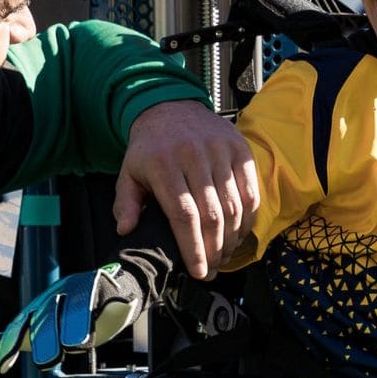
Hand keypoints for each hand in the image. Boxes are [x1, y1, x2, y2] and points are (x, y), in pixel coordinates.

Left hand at [0, 264, 145, 372]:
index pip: (21, 325)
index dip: (12, 343)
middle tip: (45, 360)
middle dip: (46, 338)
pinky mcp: (109, 291)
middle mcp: (59, 295)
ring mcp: (84, 290)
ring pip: (79, 307)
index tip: (2, 366)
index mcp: (40, 305)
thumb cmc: (68, 313)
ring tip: (76, 342)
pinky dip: (113, 306)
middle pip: (49, 317)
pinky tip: (116, 311)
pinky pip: (110, 299)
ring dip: (77, 325)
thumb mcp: (36, 326)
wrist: (109, 288)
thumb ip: (6, 337)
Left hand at [113, 100, 258, 279]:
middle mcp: (194, 156)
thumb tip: (126, 230)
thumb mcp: (129, 172)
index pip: (184, 214)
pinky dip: (249, 218)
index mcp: (163, 164)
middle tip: (211, 270)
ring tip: (223, 256)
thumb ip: (126, 203)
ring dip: (232, 239)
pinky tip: (239, 234)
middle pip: (212, 215)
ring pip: (234, 206)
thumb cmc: (150, 147)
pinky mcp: (240, 149)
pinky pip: (250, 191)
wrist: (171, 106)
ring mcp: (220, 151)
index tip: (198, 271)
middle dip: (214, 250)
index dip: (193, 247)